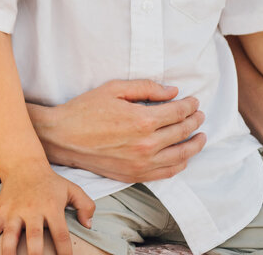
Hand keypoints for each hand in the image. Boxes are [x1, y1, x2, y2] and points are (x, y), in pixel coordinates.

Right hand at [0, 165, 93, 254]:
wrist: (23, 165)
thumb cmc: (51, 183)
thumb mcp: (72, 189)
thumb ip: (86, 206)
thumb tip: (88, 226)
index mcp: (51, 208)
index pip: (61, 234)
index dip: (65, 251)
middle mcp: (31, 211)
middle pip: (34, 237)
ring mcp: (13, 212)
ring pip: (9, 235)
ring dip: (8, 253)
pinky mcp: (0, 212)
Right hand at [33, 79, 205, 183]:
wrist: (62, 137)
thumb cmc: (84, 110)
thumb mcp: (113, 89)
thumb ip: (146, 88)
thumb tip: (173, 92)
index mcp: (143, 120)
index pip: (178, 113)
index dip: (190, 106)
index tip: (194, 101)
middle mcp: (147, 144)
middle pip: (183, 132)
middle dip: (195, 121)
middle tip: (199, 115)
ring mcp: (142, 163)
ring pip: (181, 155)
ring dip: (194, 145)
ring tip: (200, 136)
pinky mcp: (135, 175)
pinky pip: (167, 172)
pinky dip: (180, 163)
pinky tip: (183, 156)